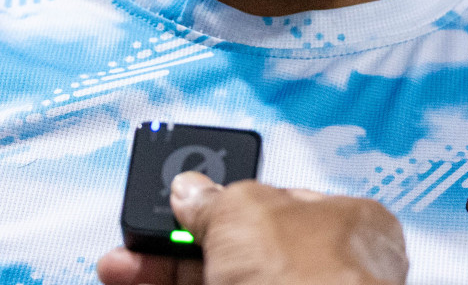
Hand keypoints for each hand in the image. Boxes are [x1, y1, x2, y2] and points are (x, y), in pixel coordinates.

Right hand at [96, 171, 407, 284]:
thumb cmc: (310, 279)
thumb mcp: (246, 209)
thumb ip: (216, 197)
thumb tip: (193, 191)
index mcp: (346, 224)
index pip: (278, 202)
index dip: (225, 201)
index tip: (183, 203)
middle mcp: (326, 272)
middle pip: (239, 250)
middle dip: (179, 243)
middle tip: (141, 239)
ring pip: (218, 282)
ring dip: (164, 273)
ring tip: (121, 268)